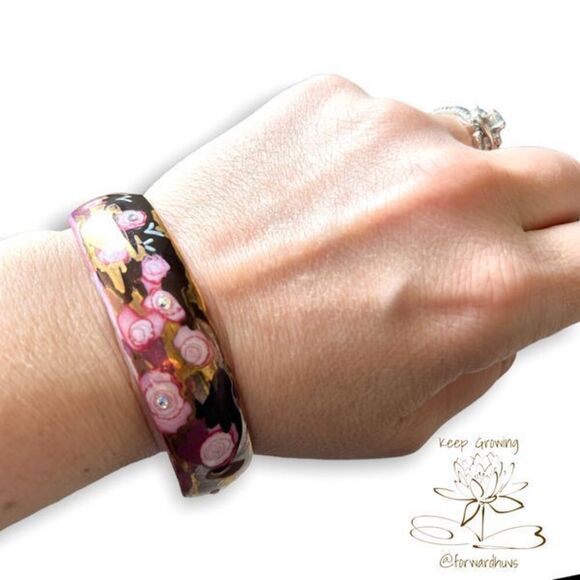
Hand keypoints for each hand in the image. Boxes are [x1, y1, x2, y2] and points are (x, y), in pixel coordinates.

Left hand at [146, 74, 579, 457]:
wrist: (163, 321)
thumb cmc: (269, 383)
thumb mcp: (402, 419)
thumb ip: (483, 357)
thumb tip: (514, 307)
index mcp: (486, 293)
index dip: (579, 265)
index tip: (559, 268)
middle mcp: (453, 200)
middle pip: (563, 180)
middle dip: (537, 217)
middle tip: (477, 247)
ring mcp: (393, 134)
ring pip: (470, 149)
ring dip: (442, 190)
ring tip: (365, 236)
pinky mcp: (335, 100)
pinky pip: (391, 126)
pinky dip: (373, 163)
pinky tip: (321, 206)